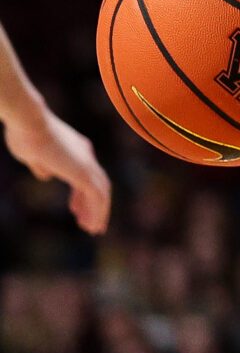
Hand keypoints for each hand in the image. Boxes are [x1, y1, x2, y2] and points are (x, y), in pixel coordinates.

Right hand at [5, 107, 110, 235]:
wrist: (28, 122)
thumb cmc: (25, 135)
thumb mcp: (33, 154)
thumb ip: (41, 165)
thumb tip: (46, 176)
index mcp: (76, 149)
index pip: (85, 175)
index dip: (80, 194)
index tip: (75, 209)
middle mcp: (86, 155)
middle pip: (98, 184)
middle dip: (94, 205)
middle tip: (88, 223)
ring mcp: (87, 163)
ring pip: (102, 192)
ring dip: (99, 212)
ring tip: (93, 229)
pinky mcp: (84, 172)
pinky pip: (97, 196)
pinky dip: (97, 211)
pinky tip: (91, 224)